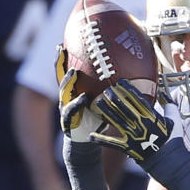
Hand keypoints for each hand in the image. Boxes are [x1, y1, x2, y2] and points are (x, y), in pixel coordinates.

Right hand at [56, 45, 107, 189]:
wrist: (86, 148)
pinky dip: (76, 105)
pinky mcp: (68, 123)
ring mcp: (65, 110)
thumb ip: (109, 92)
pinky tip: (82, 99)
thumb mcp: (103, 106)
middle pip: (61, 77)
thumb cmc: (97, 125)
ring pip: (63, 92)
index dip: (68, 57)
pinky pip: (71, 112)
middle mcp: (67, 98)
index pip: (71, 71)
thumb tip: (131, 78)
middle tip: (61, 48)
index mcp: (75, 92)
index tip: (68, 40)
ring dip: (67, 81)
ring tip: (72, 71)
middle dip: (59, 63)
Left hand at [91, 79, 172, 162]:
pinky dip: (101, 140)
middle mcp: (140, 124)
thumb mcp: (174, 120)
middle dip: (114, 97)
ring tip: (97, 103)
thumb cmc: (173, 139)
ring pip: (116, 120)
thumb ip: (170, 108)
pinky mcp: (128, 147)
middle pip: (124, 107)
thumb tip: (167, 98)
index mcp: (151, 116)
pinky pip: (112, 143)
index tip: (120, 82)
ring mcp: (133, 135)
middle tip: (106, 90)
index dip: (128, 89)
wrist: (169, 159)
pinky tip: (91, 136)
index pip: (137, 99)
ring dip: (106, 111)